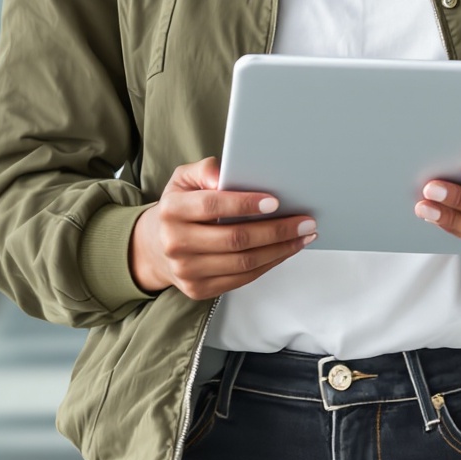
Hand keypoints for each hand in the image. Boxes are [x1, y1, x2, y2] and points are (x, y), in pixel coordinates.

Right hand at [129, 157, 316, 299]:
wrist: (155, 247)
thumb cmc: (179, 208)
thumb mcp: (184, 180)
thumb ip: (205, 170)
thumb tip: (224, 176)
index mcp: (171, 211)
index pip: (212, 207)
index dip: (244, 204)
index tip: (275, 201)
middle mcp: (176, 243)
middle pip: (235, 239)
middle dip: (276, 230)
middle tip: (304, 221)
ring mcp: (187, 270)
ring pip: (243, 262)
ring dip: (280, 249)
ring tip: (302, 235)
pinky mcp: (199, 289)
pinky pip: (242, 278)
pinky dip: (269, 264)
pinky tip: (285, 250)